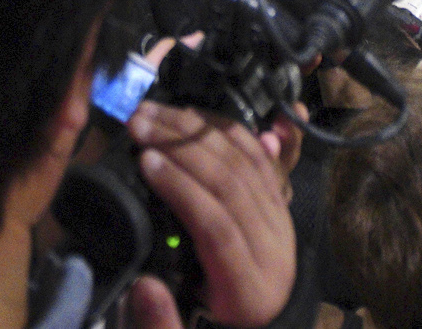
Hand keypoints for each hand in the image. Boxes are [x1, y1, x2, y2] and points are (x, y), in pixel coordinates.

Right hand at [123, 99, 299, 328]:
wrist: (269, 322)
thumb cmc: (225, 323)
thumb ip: (165, 320)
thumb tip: (142, 287)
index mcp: (248, 288)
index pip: (218, 227)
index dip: (182, 189)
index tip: (145, 162)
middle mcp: (272, 248)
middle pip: (232, 184)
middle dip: (181, 146)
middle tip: (140, 124)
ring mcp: (281, 221)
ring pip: (245, 163)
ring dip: (197, 130)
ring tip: (156, 113)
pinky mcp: (280, 203)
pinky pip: (258, 156)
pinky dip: (227, 130)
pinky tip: (197, 114)